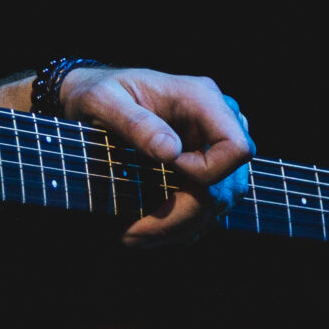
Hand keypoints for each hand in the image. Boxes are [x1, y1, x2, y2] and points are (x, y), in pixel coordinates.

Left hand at [60, 66, 252, 247]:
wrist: (92, 93)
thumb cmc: (97, 90)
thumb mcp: (101, 99)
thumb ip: (133, 122)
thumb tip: (170, 152)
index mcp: (201, 98)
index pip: (235, 148)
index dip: (207, 172)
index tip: (164, 170)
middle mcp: (217, 120)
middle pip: (229, 184)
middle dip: (183, 217)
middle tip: (134, 235)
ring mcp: (213, 143)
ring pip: (221, 200)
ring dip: (182, 226)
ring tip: (137, 237)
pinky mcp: (204, 162)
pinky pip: (210, 201)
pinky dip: (184, 222)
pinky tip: (153, 231)